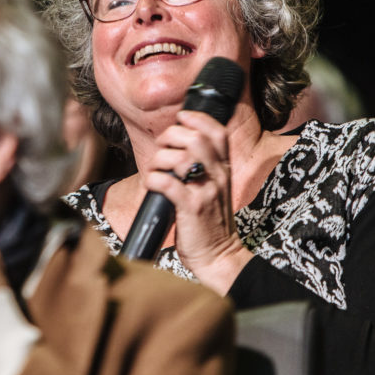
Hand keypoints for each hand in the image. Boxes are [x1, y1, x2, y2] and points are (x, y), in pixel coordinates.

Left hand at [144, 110, 251, 293]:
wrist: (218, 256)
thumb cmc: (209, 223)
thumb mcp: (213, 189)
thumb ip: (202, 167)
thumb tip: (177, 146)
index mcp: (223, 170)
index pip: (218, 132)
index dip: (197, 118)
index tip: (181, 118)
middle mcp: (217, 177)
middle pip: (196, 139)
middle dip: (172, 136)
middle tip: (162, 147)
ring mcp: (205, 192)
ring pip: (181, 157)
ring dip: (159, 159)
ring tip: (155, 170)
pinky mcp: (191, 208)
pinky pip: (168, 183)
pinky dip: (153, 178)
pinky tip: (151, 184)